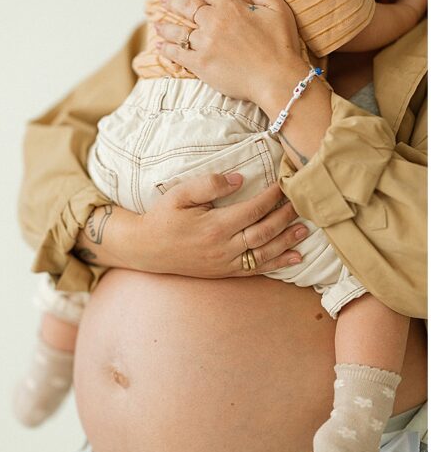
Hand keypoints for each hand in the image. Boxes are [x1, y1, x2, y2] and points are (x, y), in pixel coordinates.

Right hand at [119, 172, 307, 277]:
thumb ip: (209, 184)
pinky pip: (256, 269)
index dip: (272, 197)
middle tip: (302, 203)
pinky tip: (295, 257)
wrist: (146, 248)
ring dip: (288, 241)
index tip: (285, 184)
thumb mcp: (179, 194)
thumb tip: (239, 179)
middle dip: (286, 216)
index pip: (254, 209)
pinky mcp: (224, 271)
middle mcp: (224, 246)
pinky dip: (278, 263)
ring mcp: (225, 262)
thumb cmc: (163, 217)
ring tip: (305, 229)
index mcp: (214, 225)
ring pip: (265, 252)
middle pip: (265, 231)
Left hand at [156, 0, 308, 114]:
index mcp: (231, 7)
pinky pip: (177, 54)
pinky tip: (159, 46)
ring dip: (165, 26)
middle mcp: (214, 23)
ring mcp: (205, 44)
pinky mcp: (200, 64)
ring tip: (156, 24)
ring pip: (178, 31)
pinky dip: (166, 49)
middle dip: (172, 1)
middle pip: (186, 7)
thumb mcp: (277, 9)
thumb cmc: (281, 44)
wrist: (276, 79)